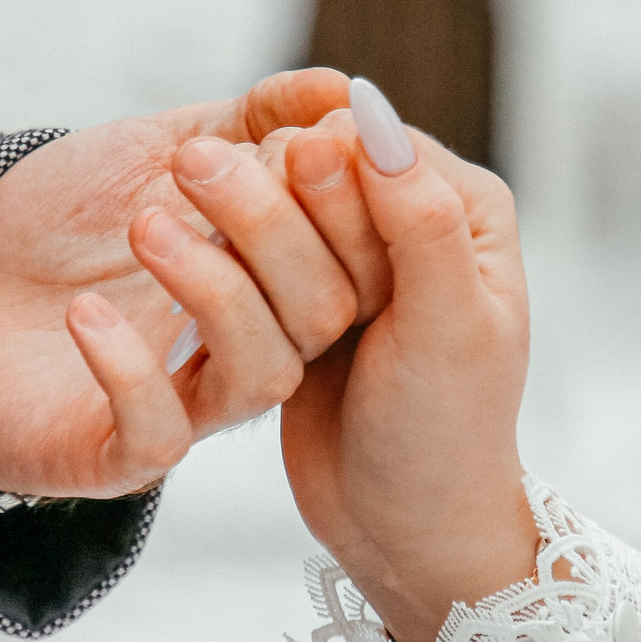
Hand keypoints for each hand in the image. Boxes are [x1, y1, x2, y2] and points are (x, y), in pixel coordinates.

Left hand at [0, 68, 366, 499]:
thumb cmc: (64, 222)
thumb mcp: (160, 149)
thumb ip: (252, 119)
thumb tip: (343, 89)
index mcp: (282, 281)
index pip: (362, 255)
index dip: (350, 198)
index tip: (309, 135)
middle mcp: (254, 350)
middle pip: (324, 309)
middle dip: (273, 227)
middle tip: (193, 162)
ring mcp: (193, 409)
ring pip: (263, 374)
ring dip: (217, 290)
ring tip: (145, 225)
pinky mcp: (119, 456)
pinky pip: (159, 436)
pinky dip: (130, 372)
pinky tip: (86, 314)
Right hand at [230, 83, 538, 641]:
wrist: (406, 529)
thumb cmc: (443, 436)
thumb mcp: (446, 327)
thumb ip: (417, 221)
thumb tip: (370, 112)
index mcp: (466, 211)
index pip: (380, 147)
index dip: (330, 165)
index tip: (290, 182)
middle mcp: (414, 224)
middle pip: (327, 170)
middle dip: (271, 187)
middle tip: (194, 180)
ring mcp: (358, 263)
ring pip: (284, 211)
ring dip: (236, 224)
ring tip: (174, 228)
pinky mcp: (307, 302)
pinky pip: (257, 259)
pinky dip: (225, 265)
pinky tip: (185, 270)